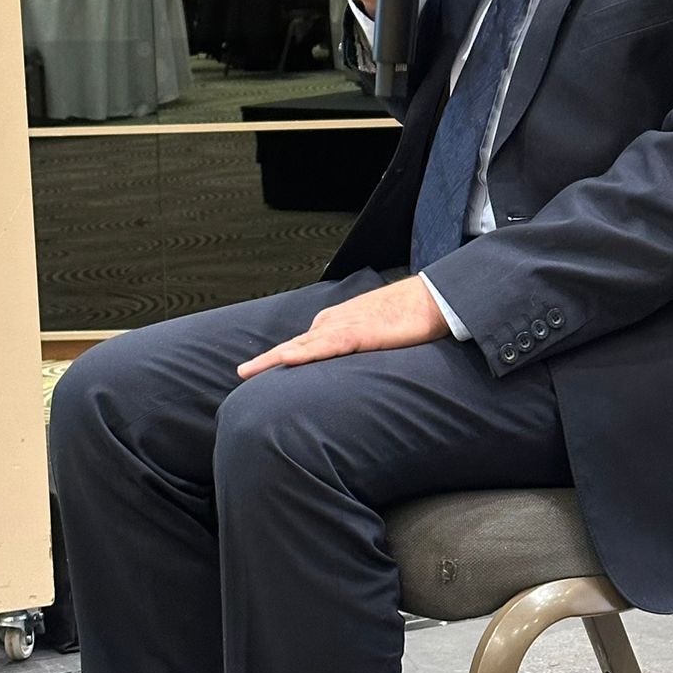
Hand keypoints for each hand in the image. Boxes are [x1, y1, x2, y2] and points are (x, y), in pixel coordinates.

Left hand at [237, 277, 449, 375]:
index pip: (300, 345)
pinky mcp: (360, 333)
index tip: (256, 372)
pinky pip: (328, 346)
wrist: (431, 298)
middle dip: (266, 361)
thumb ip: (356, 349)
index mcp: (335, 325)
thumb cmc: (407, 316)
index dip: (277, 359)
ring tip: (248, 371)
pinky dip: (306, 353)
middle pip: (293, 345)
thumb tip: (348, 371)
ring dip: (274, 359)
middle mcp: (333, 323)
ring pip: (302, 346)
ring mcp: (344, 327)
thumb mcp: (374, 335)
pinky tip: (287, 359)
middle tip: (241, 374)